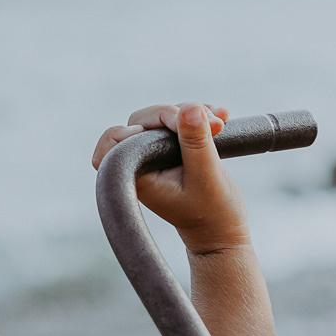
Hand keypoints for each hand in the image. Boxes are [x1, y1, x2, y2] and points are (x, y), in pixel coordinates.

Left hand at [92, 102, 250, 253]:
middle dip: (175, 115)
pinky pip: (179, 119)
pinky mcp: (173, 147)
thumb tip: (190, 107)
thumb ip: (196, 143)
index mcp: (139, 176)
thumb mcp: (206, 176)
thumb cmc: (213, 213)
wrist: (224, 227)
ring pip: (163, 116)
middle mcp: (144, 162)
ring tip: (221, 124)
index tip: (152, 132)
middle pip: (142, 121)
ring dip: (193, 113)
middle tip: (212, 125)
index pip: (112, 144)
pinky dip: (198, 116)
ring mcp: (157, 153)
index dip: (126, 131)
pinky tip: (222, 117)